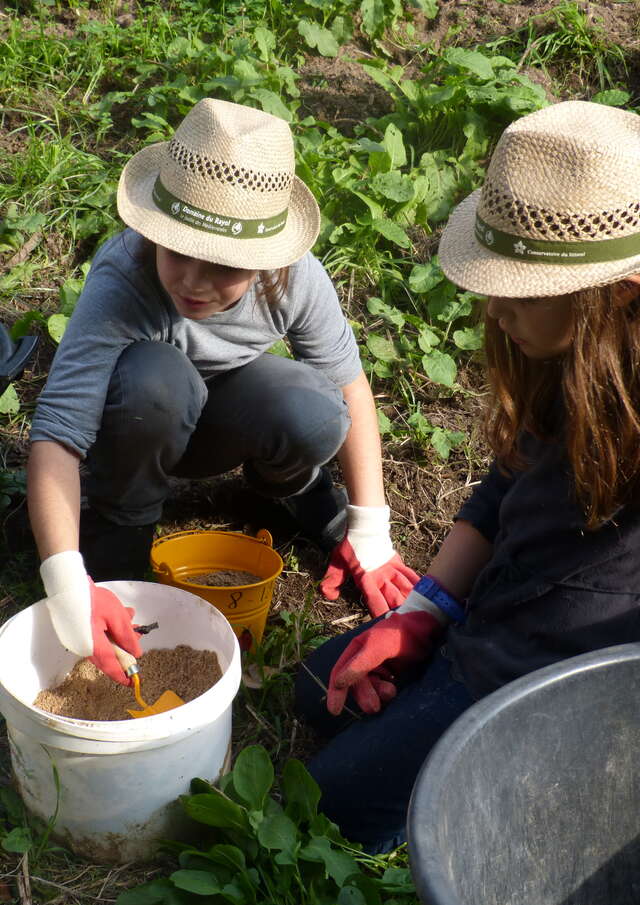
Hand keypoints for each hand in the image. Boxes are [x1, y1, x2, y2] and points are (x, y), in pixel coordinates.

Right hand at [40, 551, 141, 684]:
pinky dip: (110, 629)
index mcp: (93, 646)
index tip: (132, 682)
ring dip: (119, 635)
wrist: (68, 585)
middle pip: (108, 655)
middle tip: (138, 639)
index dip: (122, 674)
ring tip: (131, 622)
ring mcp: (79, 640)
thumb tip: (136, 653)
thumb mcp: (116, 616)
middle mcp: (84, 647)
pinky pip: (97, 636)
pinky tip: (120, 615)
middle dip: (125, 648)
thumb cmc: (92, 599)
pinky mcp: (77, 632)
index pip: (110, 666)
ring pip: (104, 644)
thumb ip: (127, 636)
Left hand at [320, 505, 418, 615]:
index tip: (385, 626)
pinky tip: (425, 595)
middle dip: (400, 612)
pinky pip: (410, 575)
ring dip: (411, 601)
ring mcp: (392, 569)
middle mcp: (382, 576)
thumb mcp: (337, 562)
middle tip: (407, 627)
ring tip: (419, 616)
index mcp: (367, 578)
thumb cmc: (350, 545)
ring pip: (406, 588)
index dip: (380, 614)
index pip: (374, 600)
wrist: (365, 525)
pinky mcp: (398, 563)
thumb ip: (331, 580)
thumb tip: (330, 596)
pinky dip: (417, 585)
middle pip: (394, 597)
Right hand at [326, 610, 441, 715]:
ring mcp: (380, 668)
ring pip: (371, 690)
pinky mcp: (393, 675)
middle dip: (364, 695)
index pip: (339, 673)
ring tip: (392, 692)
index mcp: (357, 650)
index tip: (335, 711)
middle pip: (356, 685)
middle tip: (375, 707)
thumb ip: (360, 663)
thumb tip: (339, 682)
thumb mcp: (380, 646)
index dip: (336, 692)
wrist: (429, 629)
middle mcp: (365, 660)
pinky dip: (386, 695)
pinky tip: (395, 692)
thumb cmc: (402, 632)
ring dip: (378, 695)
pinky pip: (384, 691)